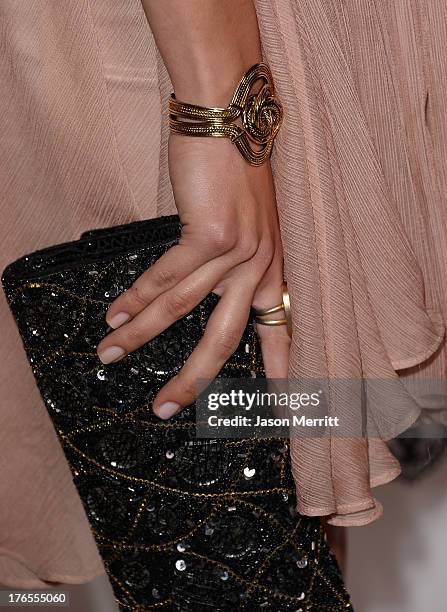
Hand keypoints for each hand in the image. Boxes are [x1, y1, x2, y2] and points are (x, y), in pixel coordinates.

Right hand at [96, 134, 289, 417]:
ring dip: (141, 334)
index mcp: (271, 268)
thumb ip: (234, 261)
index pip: (280, 329)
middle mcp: (259, 266)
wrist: (231, 118)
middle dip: (192, 380)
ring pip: (183, 310)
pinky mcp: (210, 233)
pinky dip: (138, 296)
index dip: (281, 370)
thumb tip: (200, 292)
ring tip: (110, 354)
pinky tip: (116, 312)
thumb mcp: (249, 222)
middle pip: (224, 340)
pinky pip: (166, 276)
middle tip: (164, 409)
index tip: (285, 409)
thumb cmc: (235, 169)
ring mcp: (236, 252)